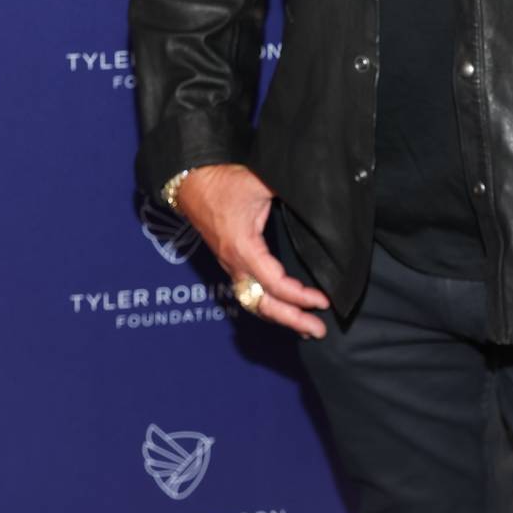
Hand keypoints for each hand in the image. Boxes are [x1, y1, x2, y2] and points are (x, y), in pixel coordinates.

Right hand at [176, 163, 331, 338]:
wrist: (190, 181)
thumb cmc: (223, 181)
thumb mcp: (260, 182)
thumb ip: (290, 191)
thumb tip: (317, 197)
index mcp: (243, 248)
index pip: (275, 284)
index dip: (300, 296)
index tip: (323, 301)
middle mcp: (234, 263)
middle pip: (263, 304)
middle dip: (291, 319)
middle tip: (319, 331)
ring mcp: (230, 265)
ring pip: (254, 302)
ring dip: (280, 317)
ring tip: (305, 327)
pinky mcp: (230, 261)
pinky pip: (249, 293)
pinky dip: (268, 305)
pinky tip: (282, 309)